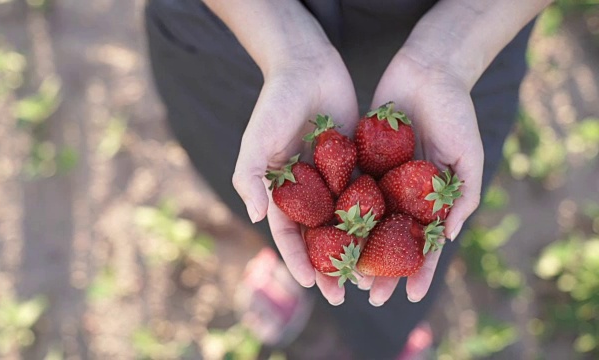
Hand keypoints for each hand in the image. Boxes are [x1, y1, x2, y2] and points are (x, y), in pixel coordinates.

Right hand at [232, 45, 358, 304]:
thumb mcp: (256, 139)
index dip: (298, 259)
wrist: (307, 65)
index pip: (288, 233)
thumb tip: (253, 216)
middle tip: (343, 295)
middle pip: (319, 236)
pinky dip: (377, 216)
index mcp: (280, 189)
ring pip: (346, 221)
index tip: (313, 284)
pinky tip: (392, 237)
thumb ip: (249, 176)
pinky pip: (367, 193)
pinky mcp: (356, 162)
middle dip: (329, 265)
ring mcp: (332, 177)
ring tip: (370, 276)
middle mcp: (307, 189)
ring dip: (356, 248)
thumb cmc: (276, 102)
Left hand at [359, 49, 483, 304]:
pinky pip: (346, 189)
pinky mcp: (360, 160)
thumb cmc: (455, 112)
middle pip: (390, 241)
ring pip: (364, 222)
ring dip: (355, 249)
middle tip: (368, 296)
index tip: (411, 298)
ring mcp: (381, 179)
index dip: (419, 271)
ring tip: (344, 275)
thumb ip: (463, 195)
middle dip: (381, 269)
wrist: (427, 70)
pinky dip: (337, 211)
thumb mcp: (469, 155)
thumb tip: (449, 237)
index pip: (424, 244)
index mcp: (431, 199)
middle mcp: (403, 194)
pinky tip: (324, 234)